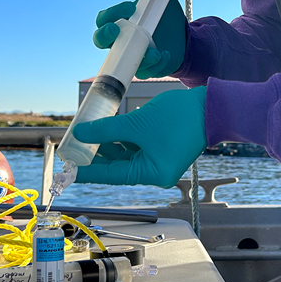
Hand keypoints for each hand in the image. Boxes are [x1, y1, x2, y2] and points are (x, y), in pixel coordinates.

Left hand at [72, 87, 206, 187]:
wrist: (212, 106)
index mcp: (151, 174)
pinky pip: (135, 146)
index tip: (68, 169)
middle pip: (117, 167)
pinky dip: (121, 139)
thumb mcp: (136, 124)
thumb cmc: (180, 119)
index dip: (88, 170)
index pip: (111, 176)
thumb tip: (81, 134)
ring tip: (87, 135)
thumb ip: (106, 130)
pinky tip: (106, 129)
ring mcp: (159, 159)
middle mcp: (155, 171)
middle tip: (74, 147)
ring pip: (125, 155)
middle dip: (96, 156)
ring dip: (107, 145)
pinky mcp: (161, 146)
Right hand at [92, 0, 186, 78]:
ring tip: (153, 51)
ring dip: (137, 55)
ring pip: (124, 59)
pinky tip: (164, 55)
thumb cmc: (165, 18)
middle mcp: (121, 40)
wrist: (184, 38)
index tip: (129, 7)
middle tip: (115, 30)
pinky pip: (146, 71)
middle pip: (101, 41)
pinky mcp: (147, 68)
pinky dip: (155, 64)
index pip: (105, 19)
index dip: (112, 13)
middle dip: (104, 36)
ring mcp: (132, 55)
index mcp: (120, 22)